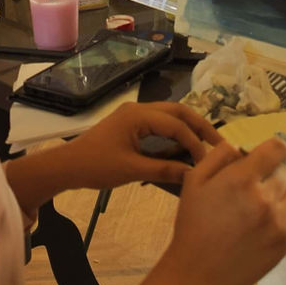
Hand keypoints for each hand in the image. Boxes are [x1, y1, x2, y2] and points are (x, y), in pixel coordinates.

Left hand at [64, 101, 221, 187]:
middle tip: (218, 144)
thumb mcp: (132, 170)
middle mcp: (139, 109)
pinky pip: (159, 123)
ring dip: (188, 128)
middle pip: (178, 111)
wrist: (67, 166)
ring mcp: (134, 114)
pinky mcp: (131, 123)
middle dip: (199, 126)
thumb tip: (193, 175)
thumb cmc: (97, 167)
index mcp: (139, 116)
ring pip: (170, 115)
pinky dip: (174, 132)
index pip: (176, 125)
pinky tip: (183, 147)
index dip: (195, 142)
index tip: (207, 161)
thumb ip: (164, 170)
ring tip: (206, 144)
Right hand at [159, 138, 285, 284]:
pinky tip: (267, 220)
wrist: (197, 275)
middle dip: (273, 171)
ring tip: (263, 201)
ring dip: (282, 191)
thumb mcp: (194, 180)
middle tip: (256, 183)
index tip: (264, 157)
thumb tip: (241, 147)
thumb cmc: (193, 225)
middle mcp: (266, 199)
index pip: (278, 149)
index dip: (272, 149)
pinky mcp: (285, 243)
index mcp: (243, 180)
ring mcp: (279, 223)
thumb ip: (219, 155)